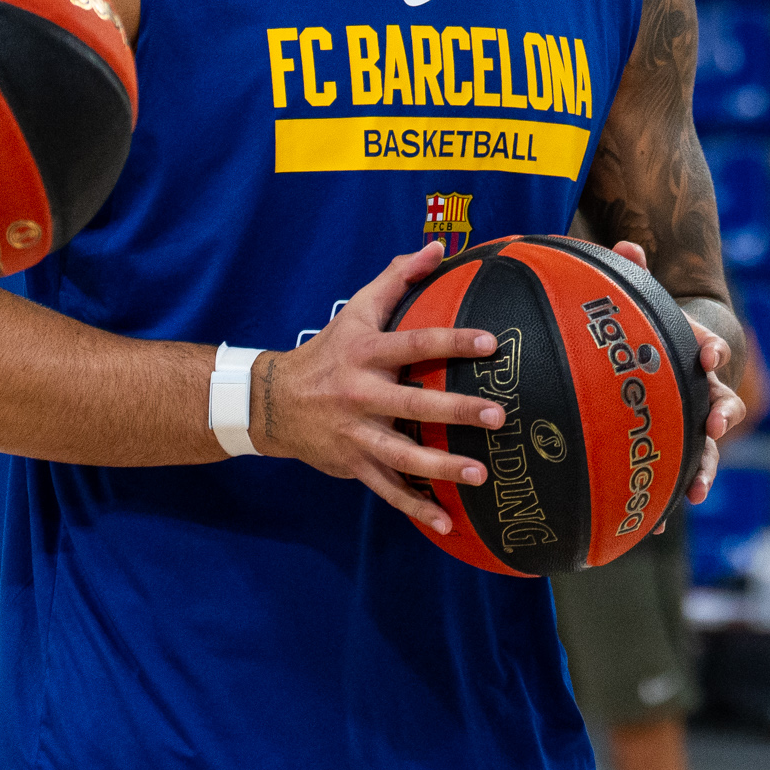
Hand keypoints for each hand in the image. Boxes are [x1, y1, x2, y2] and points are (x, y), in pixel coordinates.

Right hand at [247, 241, 504, 535]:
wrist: (272, 401)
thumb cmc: (327, 352)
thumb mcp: (355, 311)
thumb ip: (396, 278)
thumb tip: (436, 247)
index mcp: (366, 354)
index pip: (413, 344)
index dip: (451, 342)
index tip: (490, 343)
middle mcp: (362, 394)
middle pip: (413, 402)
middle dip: (455, 410)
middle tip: (497, 415)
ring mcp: (357, 433)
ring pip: (402, 454)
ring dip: (441, 467)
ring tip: (479, 474)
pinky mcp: (354, 464)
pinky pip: (388, 490)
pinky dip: (416, 507)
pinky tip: (447, 521)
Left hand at [608, 241, 744, 504]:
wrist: (654, 366)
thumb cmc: (644, 332)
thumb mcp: (637, 302)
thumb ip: (631, 274)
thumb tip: (624, 244)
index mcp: (694, 359)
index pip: (710, 351)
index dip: (712, 350)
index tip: (710, 354)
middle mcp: (702, 395)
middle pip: (719, 406)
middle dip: (719, 416)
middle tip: (713, 424)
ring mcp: (691, 429)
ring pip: (704, 452)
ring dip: (703, 469)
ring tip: (696, 490)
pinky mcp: (673, 456)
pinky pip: (671, 480)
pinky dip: (664, 503)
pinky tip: (651, 527)